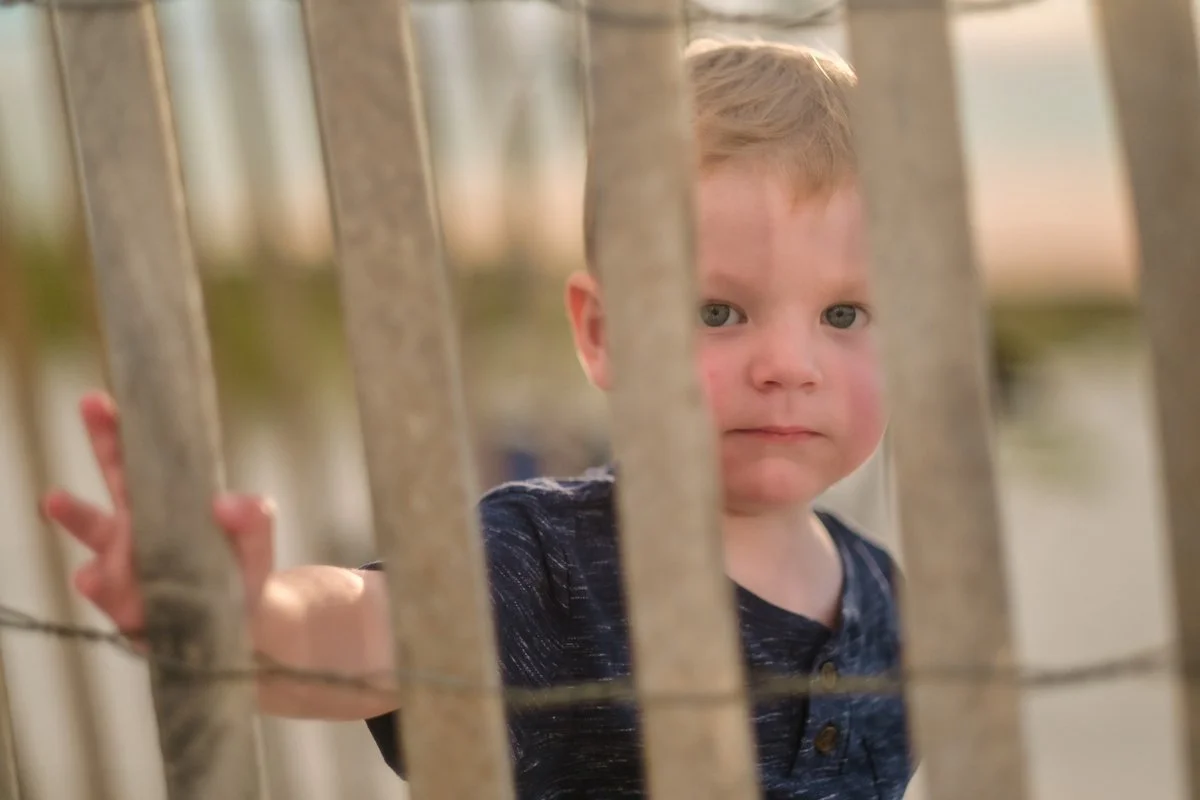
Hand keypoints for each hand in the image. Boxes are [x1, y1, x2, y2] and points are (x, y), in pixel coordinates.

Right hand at [41, 391, 276, 640]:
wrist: (246, 626)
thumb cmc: (241, 572)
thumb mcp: (256, 542)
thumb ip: (253, 521)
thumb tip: (231, 501)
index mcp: (163, 506)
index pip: (138, 463)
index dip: (118, 431)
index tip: (101, 398)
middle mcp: (136, 532)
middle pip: (116, 482)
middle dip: (104, 443)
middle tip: (91, 405)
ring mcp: (125, 570)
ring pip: (97, 538)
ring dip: (77, 517)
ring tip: (55, 497)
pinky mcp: (126, 611)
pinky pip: (108, 595)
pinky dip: (101, 583)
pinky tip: (97, 576)